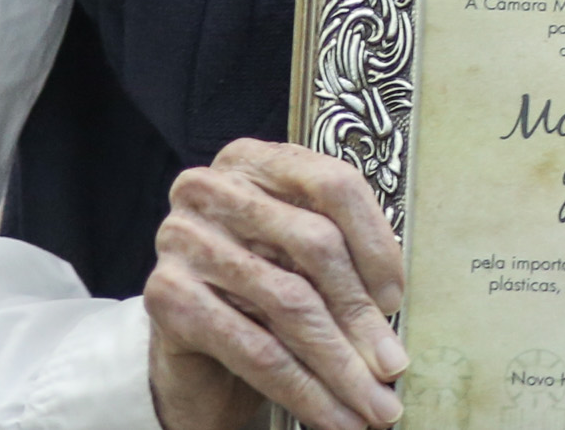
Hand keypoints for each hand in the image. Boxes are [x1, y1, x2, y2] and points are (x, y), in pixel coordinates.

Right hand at [145, 139, 407, 429]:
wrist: (189, 340)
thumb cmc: (261, 284)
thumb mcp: (303, 255)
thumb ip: (345, 256)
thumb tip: (393, 309)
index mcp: (257, 161)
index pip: (333, 185)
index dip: (375, 243)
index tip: (397, 297)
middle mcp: (212, 190)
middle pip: (314, 246)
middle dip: (361, 316)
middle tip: (394, 365)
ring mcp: (184, 241)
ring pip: (288, 304)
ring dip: (339, 365)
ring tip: (374, 404)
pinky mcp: (167, 297)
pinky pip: (254, 349)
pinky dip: (303, 390)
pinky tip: (333, 417)